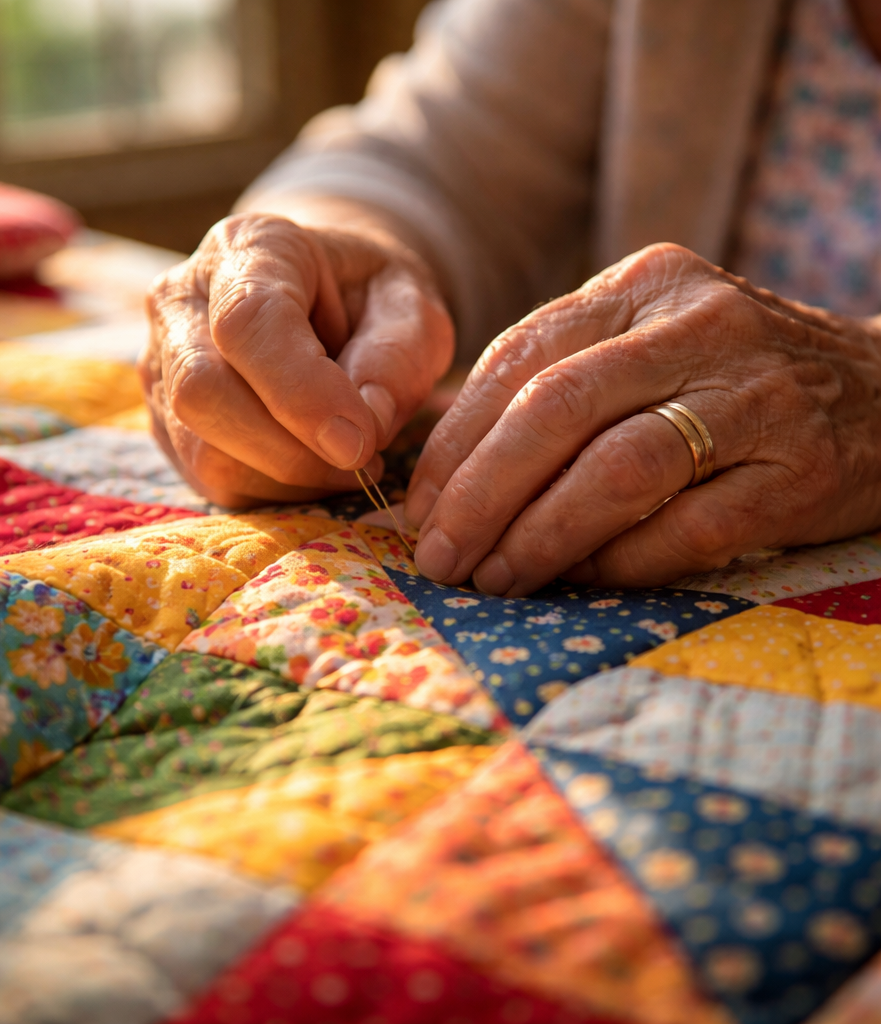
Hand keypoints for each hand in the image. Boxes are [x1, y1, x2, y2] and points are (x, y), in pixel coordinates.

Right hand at [141, 210, 453, 506]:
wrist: (331, 300)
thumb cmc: (371, 299)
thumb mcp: (411, 307)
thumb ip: (396, 358)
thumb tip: (363, 428)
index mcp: (248, 248)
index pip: (248, 322)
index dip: (301, 392)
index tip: (359, 442)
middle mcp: (183, 299)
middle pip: (203, 391)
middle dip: (290, 450)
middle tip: (363, 461)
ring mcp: (161, 363)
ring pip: (202, 448)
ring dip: (287, 477)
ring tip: (347, 462)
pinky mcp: (166, 420)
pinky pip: (209, 477)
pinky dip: (272, 489)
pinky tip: (314, 467)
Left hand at [405, 243, 880, 593]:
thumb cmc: (732, 380)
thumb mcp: (648, 344)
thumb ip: (561, 384)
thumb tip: (448, 472)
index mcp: (644, 283)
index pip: (519, 357)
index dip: (455, 441)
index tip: (418, 507)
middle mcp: (698, 325)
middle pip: (556, 410)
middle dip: (481, 494)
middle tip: (441, 558)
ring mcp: (758, 394)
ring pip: (619, 468)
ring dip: (541, 535)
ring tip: (495, 580)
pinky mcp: (803, 470)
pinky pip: (690, 526)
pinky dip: (621, 561)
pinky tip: (580, 581)